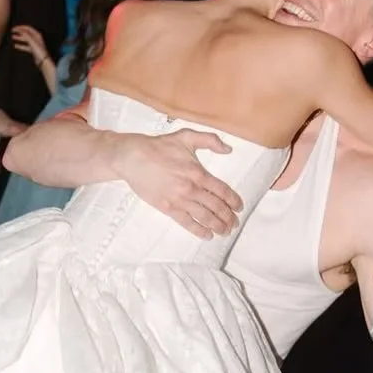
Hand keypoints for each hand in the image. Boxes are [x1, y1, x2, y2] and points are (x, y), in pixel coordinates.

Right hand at [12, 25, 48, 62]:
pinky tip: (15, 46)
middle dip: (19, 32)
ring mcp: (34, 44)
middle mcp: (36, 38)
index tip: (14, 28)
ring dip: (19, 38)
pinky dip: (20, 45)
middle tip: (12, 32)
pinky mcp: (33, 50)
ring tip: (13, 37)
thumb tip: (19, 30)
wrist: (43, 61)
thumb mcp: (32, 41)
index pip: (28, 28)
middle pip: (26, 33)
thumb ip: (25, 35)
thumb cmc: (39, 51)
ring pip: (25, 39)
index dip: (20, 27)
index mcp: (37, 34)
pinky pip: (25, 46)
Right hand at [115, 129, 241, 237]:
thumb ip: (210, 140)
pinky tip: (207, 235)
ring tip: (225, 232)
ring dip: (217, 226)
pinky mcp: (167, 208)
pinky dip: (198, 230)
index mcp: (198, 173)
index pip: (222, 191)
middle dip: (228, 217)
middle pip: (216, 207)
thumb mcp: (186, 136)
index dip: (233, 201)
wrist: (133, 158)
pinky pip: (187, 222)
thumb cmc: (159, 147)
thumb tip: (228, 149)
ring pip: (204, 217)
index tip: (239, 208)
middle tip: (234, 224)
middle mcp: (191, 189)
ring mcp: (179, 200)